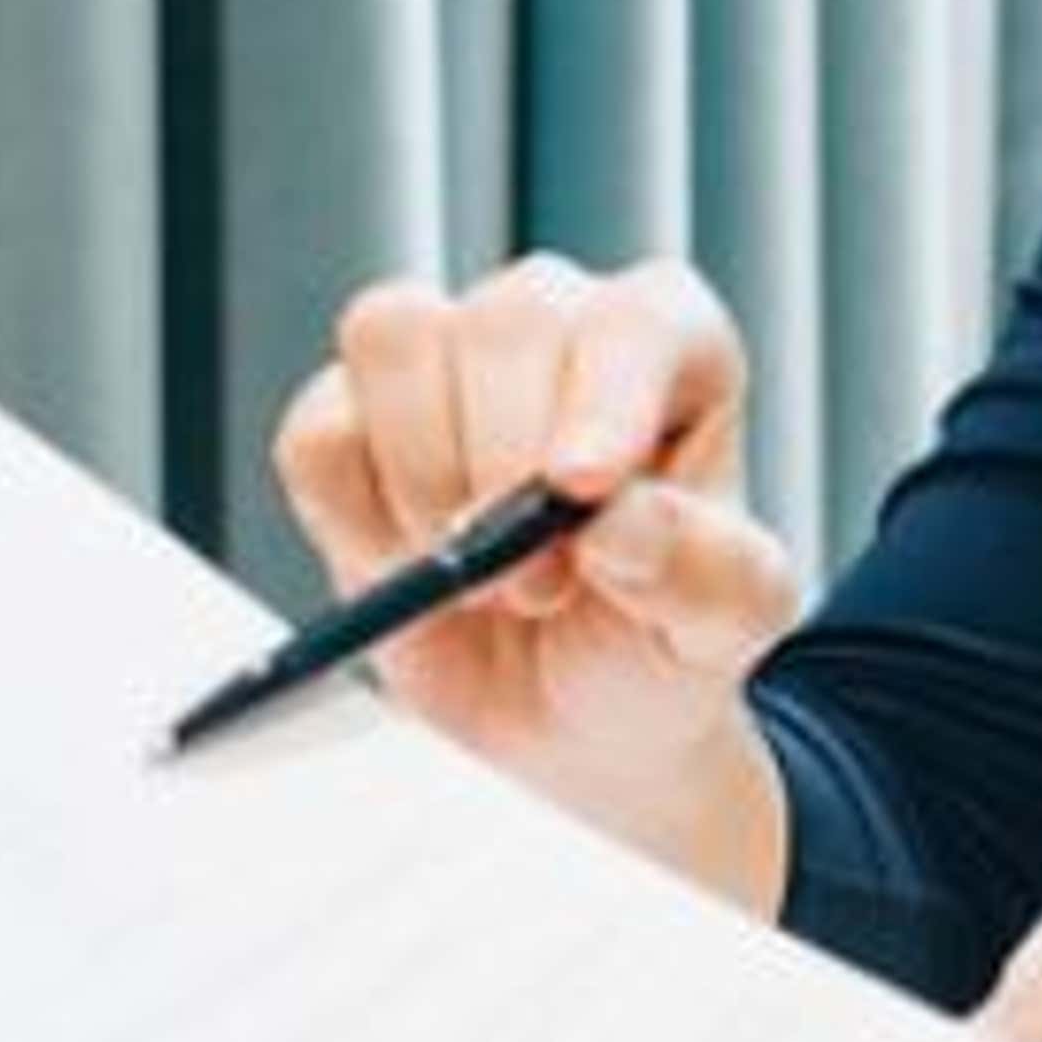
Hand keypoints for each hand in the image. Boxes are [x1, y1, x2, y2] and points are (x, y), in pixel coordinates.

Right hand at [271, 253, 798, 889]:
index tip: (579, 488)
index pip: (635, 323)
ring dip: (423, 479)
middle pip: (503, 321)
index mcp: (675, 347)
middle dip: (506, 465)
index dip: (602, 395)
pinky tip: (409, 571)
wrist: (573, 719)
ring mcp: (445, 359)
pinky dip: (350, 516)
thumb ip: (703, 571)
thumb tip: (619, 522)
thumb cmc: (661, 642)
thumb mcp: (723, 627)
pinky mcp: (349, 421)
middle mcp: (560, 325)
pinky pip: (318, 430)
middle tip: (539, 586)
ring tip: (480, 581)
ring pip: (392, 338)